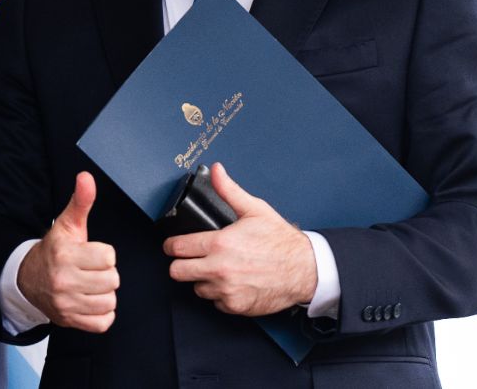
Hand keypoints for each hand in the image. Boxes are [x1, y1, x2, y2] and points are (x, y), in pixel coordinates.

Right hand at [17, 171, 118, 331]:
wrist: (28, 279)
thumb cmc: (55, 250)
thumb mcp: (67, 224)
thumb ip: (81, 201)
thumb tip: (86, 177)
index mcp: (65, 255)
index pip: (108, 257)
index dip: (105, 254)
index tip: (92, 253)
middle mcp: (63, 281)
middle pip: (112, 280)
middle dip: (106, 273)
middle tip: (91, 270)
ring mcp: (66, 304)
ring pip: (109, 301)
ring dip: (105, 293)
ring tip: (91, 285)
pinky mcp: (69, 321)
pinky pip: (103, 322)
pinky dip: (102, 314)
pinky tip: (91, 300)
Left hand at [162, 162, 317, 316]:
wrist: (305, 269)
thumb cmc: (281, 241)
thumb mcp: (254, 209)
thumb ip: (229, 190)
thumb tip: (217, 171)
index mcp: (219, 244)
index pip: (177, 248)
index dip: (172, 245)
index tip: (172, 246)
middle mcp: (219, 269)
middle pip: (177, 272)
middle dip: (180, 264)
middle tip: (189, 259)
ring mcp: (226, 290)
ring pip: (196, 288)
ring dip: (202, 280)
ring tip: (216, 270)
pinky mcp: (235, 306)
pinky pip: (215, 303)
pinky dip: (219, 295)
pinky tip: (231, 283)